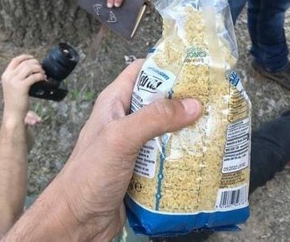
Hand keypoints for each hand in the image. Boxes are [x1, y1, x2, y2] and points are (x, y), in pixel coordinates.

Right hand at [1, 56, 45, 124]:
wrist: (12, 114)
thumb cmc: (14, 101)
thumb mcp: (12, 86)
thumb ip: (18, 76)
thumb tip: (31, 66)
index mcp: (5, 75)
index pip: (15, 60)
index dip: (25, 57)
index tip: (33, 58)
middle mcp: (9, 77)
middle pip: (25, 63)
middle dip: (36, 64)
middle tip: (41, 68)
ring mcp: (14, 81)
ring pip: (30, 68)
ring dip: (39, 69)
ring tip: (43, 74)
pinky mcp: (21, 87)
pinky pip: (34, 76)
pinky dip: (41, 76)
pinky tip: (43, 79)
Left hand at [4, 60, 202, 240]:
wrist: (75, 224)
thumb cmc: (87, 176)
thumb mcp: (120, 138)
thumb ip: (154, 118)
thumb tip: (193, 104)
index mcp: (115, 101)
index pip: (143, 70)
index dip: (168, 65)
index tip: (196, 67)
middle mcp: (126, 119)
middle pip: (161, 101)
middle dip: (186, 101)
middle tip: (214, 101)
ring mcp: (134, 145)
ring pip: (167, 130)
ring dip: (187, 131)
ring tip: (214, 129)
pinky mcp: (143, 169)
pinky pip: (167, 156)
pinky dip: (183, 156)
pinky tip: (202, 157)